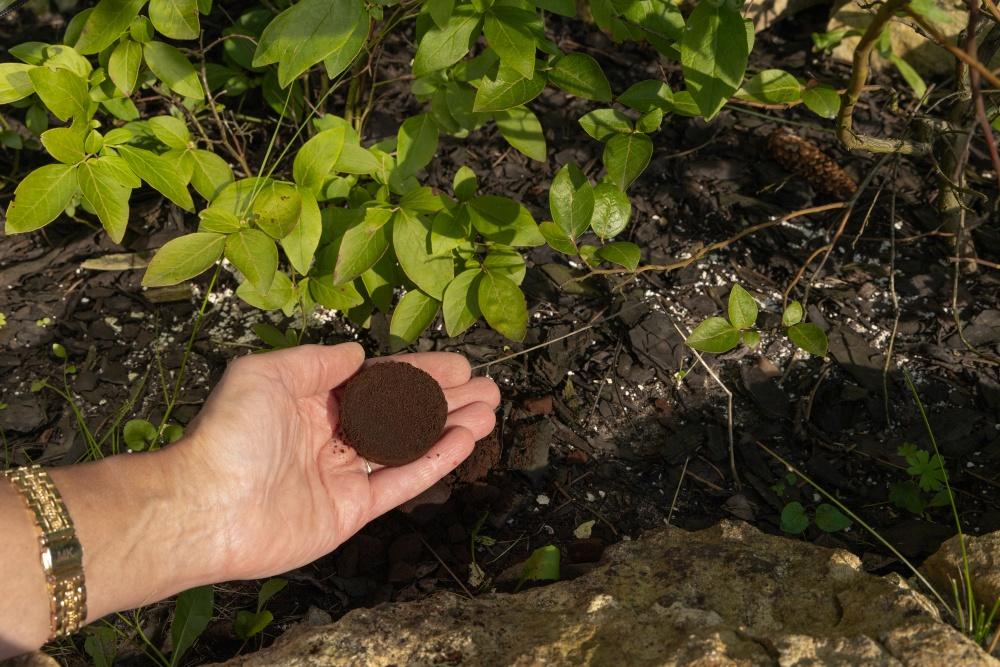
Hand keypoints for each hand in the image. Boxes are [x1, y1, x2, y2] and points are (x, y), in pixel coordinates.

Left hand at [173, 343, 499, 581]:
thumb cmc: (229, 435)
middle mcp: (332, 437)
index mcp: (312, 402)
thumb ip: (317, 361)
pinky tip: (463, 442)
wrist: (206, 505)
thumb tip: (358, 354)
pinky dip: (434, 462)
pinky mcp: (350, 511)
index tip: (456, 364)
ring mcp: (343, 476)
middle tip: (486, 388)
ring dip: (450, 428)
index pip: (379, 383)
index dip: (419, 373)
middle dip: (446, 400)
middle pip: (402, 415)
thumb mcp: (266, 374)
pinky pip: (401, 482)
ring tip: (488, 412)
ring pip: (409, 447)